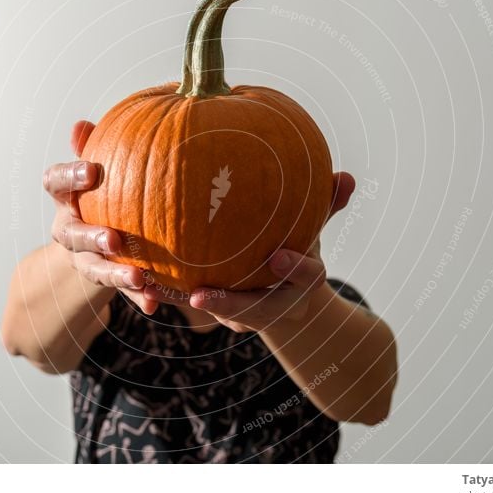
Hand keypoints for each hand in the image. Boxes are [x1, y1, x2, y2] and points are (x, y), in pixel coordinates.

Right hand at [44, 120, 157, 314]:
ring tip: (137, 277)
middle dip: (90, 237)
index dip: (70, 176)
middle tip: (112, 238)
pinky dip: (136, 297)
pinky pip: (120, 291)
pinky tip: (153, 301)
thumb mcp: (94, 172)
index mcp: (65, 198)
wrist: (94, 238)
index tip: (93, 170)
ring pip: (93, 268)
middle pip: (72, 235)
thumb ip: (92, 149)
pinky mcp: (103, 278)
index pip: (56, 182)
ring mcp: (83, 257)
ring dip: (114, 273)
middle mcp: (69, 230)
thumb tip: (81, 124)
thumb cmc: (100, 192)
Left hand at [142, 172, 355, 331]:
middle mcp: (278, 304)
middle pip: (256, 311)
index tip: (280, 256)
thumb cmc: (298, 247)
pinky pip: (200, 305)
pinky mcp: (227, 314)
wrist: (289, 293)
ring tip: (160, 291)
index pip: (308, 278)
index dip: (297, 269)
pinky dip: (173, 295)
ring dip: (189, 304)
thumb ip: (327, 205)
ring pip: (222, 315)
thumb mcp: (313, 228)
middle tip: (200, 297)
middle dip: (229, 306)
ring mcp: (251, 316)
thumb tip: (349, 177)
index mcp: (305, 281)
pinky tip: (144, 280)